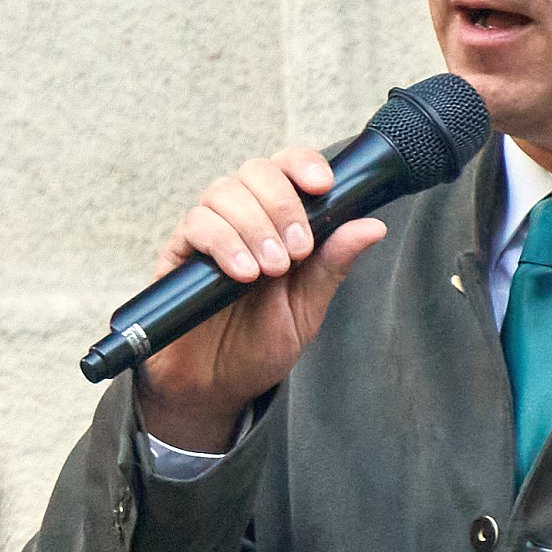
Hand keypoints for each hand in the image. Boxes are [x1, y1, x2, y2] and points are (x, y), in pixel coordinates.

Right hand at [132, 145, 387, 451]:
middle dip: (283, 205)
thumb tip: (373, 226)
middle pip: (256, 170)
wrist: (215, 387)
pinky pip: (196, 224)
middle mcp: (242, 218)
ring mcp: (208, 233)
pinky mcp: (178, 253)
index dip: (303, 164)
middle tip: (297, 252)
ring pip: (224, 191)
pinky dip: (224, 242)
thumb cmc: (258, 346)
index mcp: (277, 222)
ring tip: (269, 270)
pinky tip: (243, 274)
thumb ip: (332, 265)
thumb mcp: (307, 308)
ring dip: (254, 225)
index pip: (287, 167)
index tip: (323, 186)